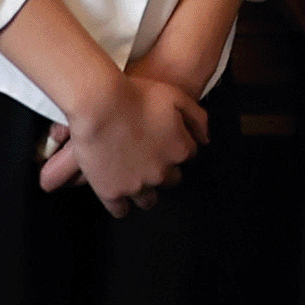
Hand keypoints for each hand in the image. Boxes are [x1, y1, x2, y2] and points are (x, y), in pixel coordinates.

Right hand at [37, 70, 210, 215]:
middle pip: (170, 180)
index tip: (163, 141)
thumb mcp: (175, 96)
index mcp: (180, 150)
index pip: (187, 156)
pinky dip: (120, 205)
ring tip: (134, 179)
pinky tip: (117, 194)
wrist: (98, 103)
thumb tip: (206, 140)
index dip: (175, 147)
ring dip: (144, 191)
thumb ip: (197, 118)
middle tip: (148, 158)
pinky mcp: (112, 192)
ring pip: (147, 199)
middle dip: (162, 170)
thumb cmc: (134, 95)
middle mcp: (162, 172)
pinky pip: (120, 210)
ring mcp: (137, 185)